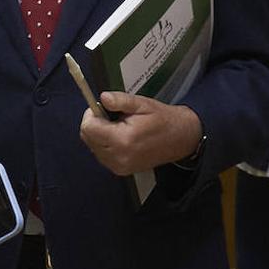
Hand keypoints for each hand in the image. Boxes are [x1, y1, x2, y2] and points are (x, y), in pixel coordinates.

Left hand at [79, 92, 201, 175]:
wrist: (181, 139)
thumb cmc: (162, 119)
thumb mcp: (142, 104)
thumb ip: (120, 100)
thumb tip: (102, 98)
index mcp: (123, 140)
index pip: (88, 128)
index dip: (91, 114)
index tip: (101, 108)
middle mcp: (118, 157)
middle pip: (87, 138)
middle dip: (94, 123)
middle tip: (111, 116)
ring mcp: (119, 167)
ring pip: (92, 146)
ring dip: (98, 134)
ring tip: (118, 126)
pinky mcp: (121, 171)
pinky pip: (101, 154)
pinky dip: (104, 144)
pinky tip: (119, 137)